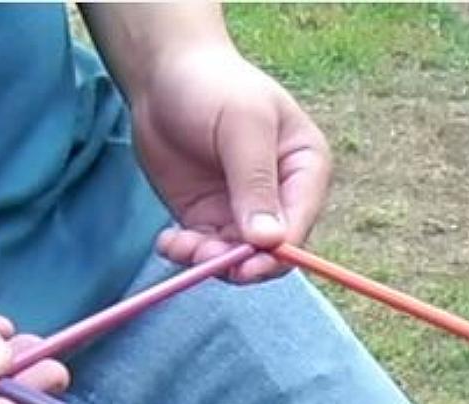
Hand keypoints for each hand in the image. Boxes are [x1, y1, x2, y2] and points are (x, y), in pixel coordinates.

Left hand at [131, 46, 329, 281]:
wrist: (163, 75)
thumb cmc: (214, 86)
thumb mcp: (242, 126)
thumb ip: (256, 183)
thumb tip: (269, 241)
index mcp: (305, 169)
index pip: (301, 222)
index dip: (278, 251)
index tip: (247, 264)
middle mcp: (280, 196)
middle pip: (271, 250)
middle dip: (239, 262)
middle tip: (203, 257)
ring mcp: (241, 210)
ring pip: (235, 257)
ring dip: (208, 260)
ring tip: (178, 244)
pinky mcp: (207, 217)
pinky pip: (204, 250)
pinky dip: (186, 254)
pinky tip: (168, 241)